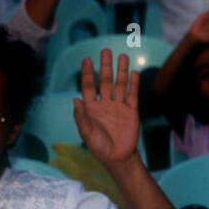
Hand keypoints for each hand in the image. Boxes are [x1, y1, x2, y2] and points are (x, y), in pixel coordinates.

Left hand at [74, 49, 140, 166]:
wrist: (118, 157)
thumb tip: (74, 99)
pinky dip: (133, 84)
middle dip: (106, 66)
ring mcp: (119, 106)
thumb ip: (80, 117)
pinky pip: (132, 95)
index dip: (88, 73)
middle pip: (106, 81)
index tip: (87, 60)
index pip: (89, 86)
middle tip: (106, 50)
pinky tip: (134, 73)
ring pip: (120, 85)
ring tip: (123, 56)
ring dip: (121, 71)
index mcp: (91, 108)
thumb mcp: (86, 133)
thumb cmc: (99, 146)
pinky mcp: (131, 111)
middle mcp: (105, 103)